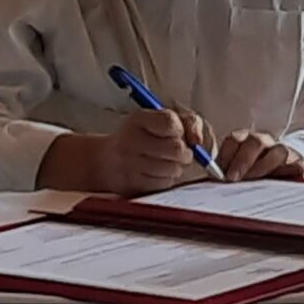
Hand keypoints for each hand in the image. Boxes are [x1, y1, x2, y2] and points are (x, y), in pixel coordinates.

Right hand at [37, 108, 211, 195]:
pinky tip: (155, 173)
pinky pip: (164, 184)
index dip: (181, 130)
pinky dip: (166, 179)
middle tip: (179, 153)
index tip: (177, 133)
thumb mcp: (160, 120)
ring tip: (164, 162)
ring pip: (173, 169)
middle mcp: (130, 140)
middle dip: (184, 153)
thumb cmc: (142, 137)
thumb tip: (198, 141)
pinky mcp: (131, 184)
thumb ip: (188, 122)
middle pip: (176, 149)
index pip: (171, 122)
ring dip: (175, 167)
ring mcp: (129, 164)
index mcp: (138, 119)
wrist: (105, 161)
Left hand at [218, 130, 303, 181]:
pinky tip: (290, 179)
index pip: (234, 140)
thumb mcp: (236, 173)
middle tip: (233, 178)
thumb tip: (213, 180)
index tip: (219, 171)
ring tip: (257, 182)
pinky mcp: (300, 165)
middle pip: (256, 142)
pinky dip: (295, 171)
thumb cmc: (254, 174)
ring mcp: (284, 153)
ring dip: (266, 166)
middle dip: (243, 160)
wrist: (285, 170)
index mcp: (246, 142)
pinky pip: (300, 165)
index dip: (226, 154)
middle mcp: (266, 143)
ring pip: (279, 151)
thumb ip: (225, 173)